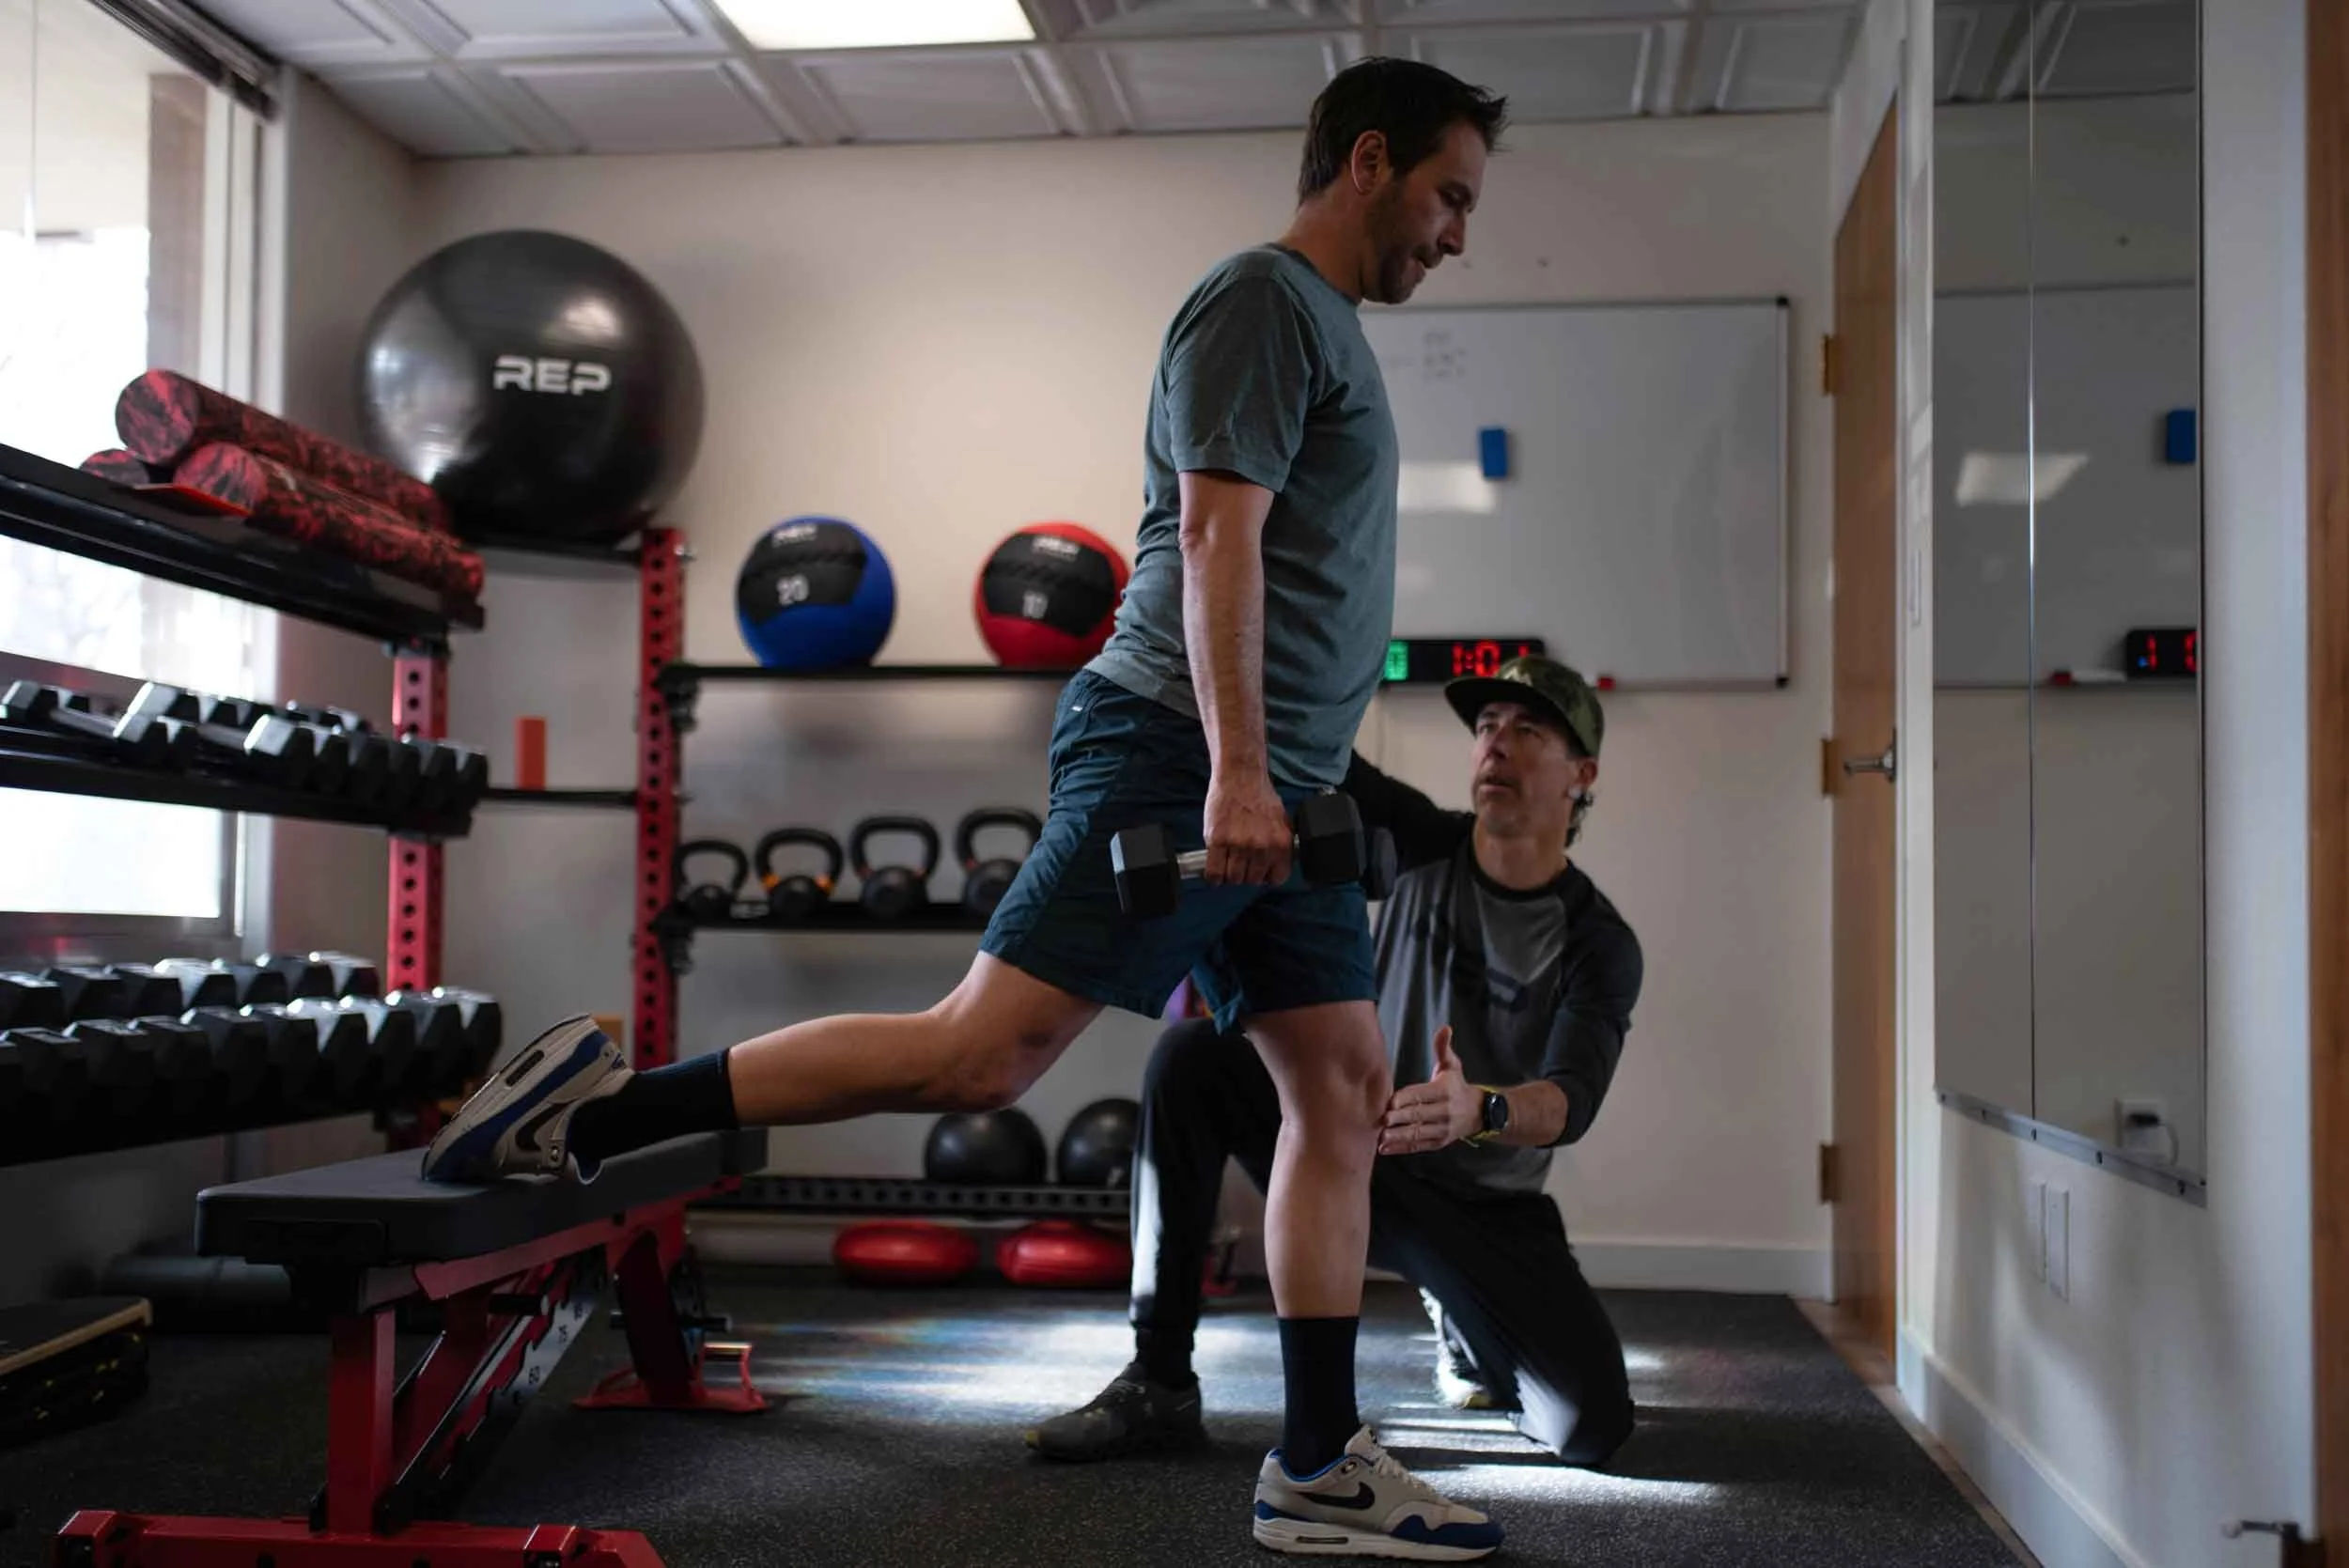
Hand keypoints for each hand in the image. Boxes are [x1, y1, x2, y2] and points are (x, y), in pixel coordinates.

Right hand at [1202, 768, 1291, 886]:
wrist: (1240, 775)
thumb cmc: (1259, 795)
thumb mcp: (1281, 820)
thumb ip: (1279, 844)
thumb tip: (1276, 864)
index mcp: (1280, 842)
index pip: (1277, 878)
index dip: (1267, 877)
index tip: (1260, 873)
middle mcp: (1261, 847)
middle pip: (1253, 880)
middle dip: (1246, 874)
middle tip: (1240, 864)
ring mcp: (1239, 845)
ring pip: (1233, 878)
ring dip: (1229, 875)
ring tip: (1227, 864)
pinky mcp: (1218, 841)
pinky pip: (1214, 872)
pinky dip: (1213, 876)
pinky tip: (1214, 869)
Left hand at [1379, 1026, 1483, 1154]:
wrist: (1478, 1113)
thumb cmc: (1457, 1085)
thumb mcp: (1452, 1066)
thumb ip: (1443, 1049)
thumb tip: (1445, 1028)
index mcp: (1445, 1092)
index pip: (1423, 1094)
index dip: (1407, 1098)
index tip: (1391, 1102)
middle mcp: (1444, 1112)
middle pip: (1419, 1115)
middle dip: (1400, 1118)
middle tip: (1381, 1120)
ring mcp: (1442, 1130)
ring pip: (1418, 1133)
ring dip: (1399, 1137)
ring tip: (1380, 1138)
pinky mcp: (1438, 1143)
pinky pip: (1418, 1146)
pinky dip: (1402, 1149)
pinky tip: (1385, 1149)